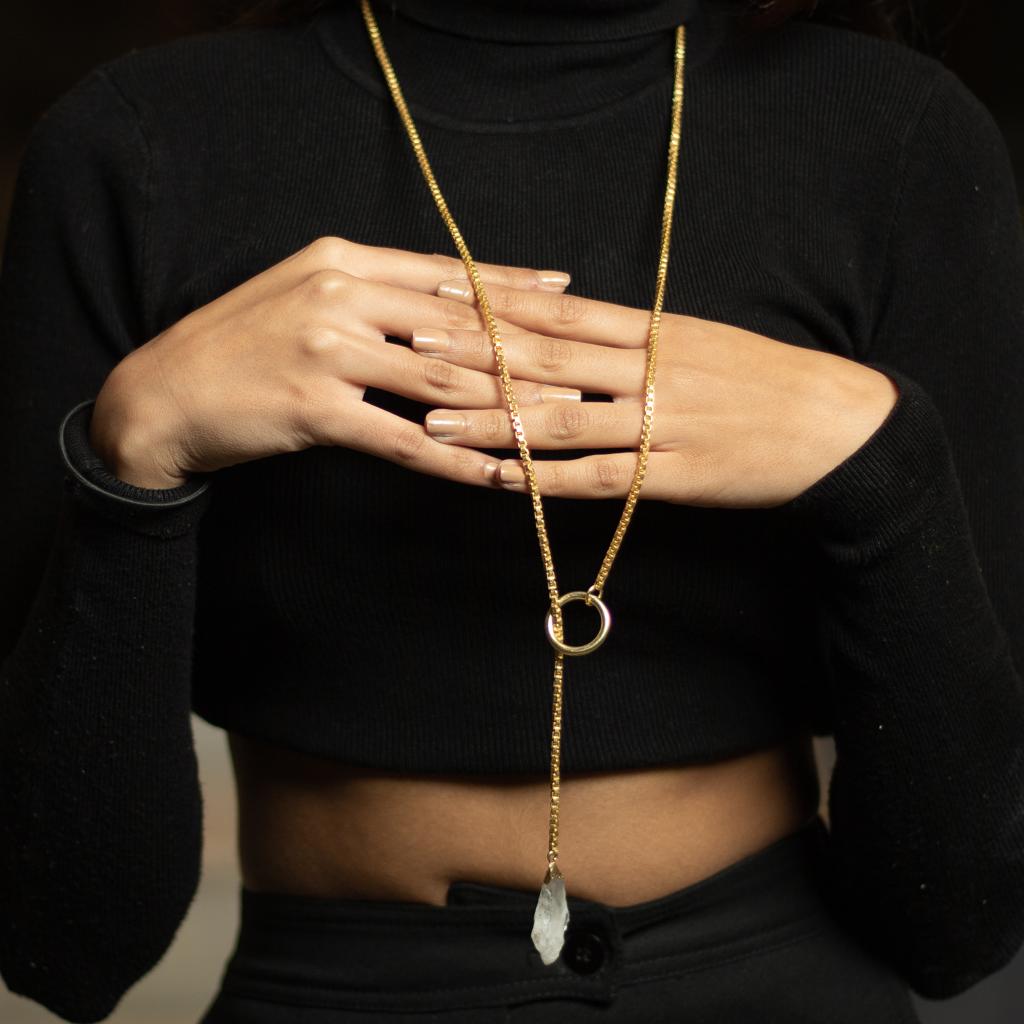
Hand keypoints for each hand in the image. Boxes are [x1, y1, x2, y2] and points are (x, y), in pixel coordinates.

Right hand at [89, 238, 576, 489]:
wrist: (162, 393)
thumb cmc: (242, 346)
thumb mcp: (307, 296)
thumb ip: (376, 296)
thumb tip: (450, 306)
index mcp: (344, 261)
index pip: (448, 274)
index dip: (512, 288)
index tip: (569, 295)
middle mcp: (340, 295)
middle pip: (459, 327)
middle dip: (532, 351)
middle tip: (591, 367)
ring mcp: (326, 350)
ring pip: (442, 383)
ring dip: (509, 407)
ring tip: (562, 421)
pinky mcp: (313, 408)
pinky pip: (404, 441)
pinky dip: (456, 462)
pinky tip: (497, 476)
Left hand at [413, 278, 899, 507]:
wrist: (837, 424)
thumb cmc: (762, 378)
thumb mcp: (698, 339)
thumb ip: (631, 336)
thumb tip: (562, 329)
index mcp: (654, 330)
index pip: (559, 312)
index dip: (494, 306)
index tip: (440, 296)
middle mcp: (651, 370)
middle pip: (547, 361)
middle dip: (473, 356)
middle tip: (411, 348)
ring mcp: (663, 424)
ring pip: (562, 421)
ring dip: (494, 424)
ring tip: (433, 424)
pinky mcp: (676, 474)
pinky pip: (601, 478)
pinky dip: (548, 481)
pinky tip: (504, 482)